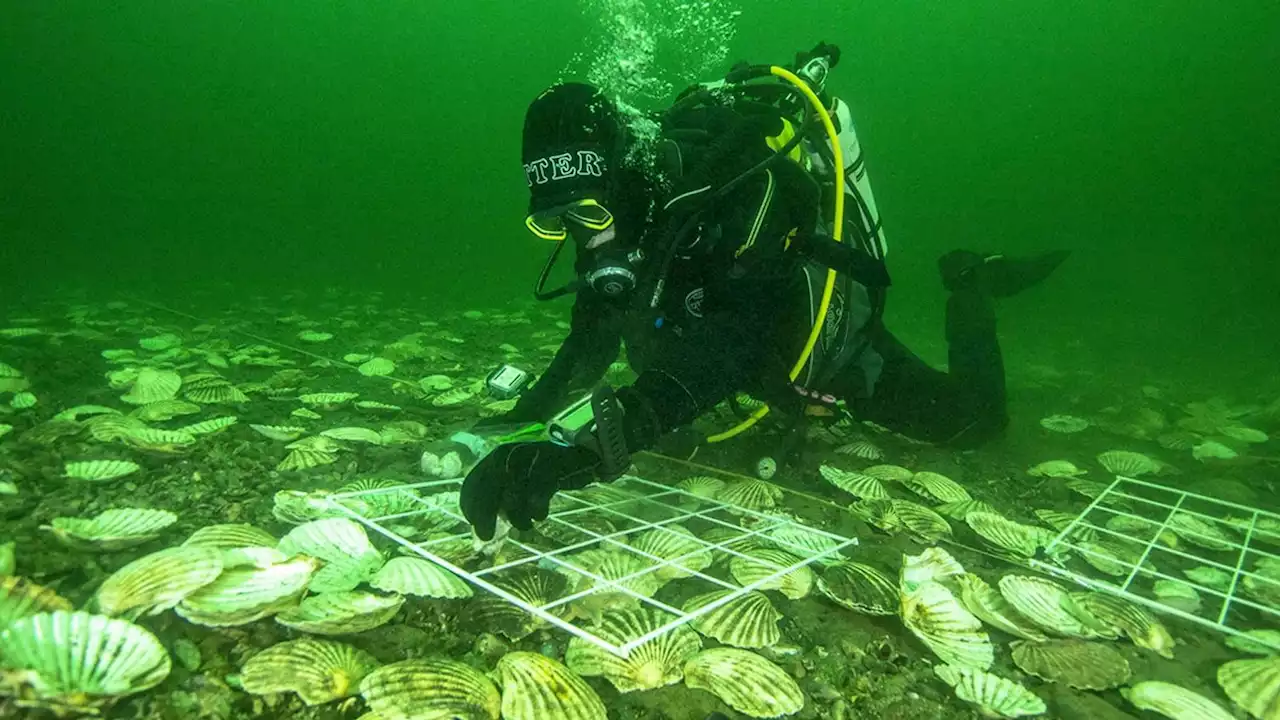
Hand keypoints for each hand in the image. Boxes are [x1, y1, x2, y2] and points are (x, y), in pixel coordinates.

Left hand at [460, 441, 599, 540]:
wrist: (580, 457)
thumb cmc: (543, 475)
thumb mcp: (517, 480)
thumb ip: (500, 497)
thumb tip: (481, 530)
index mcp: (497, 457)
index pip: (473, 482)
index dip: (470, 505)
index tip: (473, 523)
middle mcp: (509, 455)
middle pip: (488, 490)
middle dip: (485, 516)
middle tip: (486, 536)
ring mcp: (529, 459)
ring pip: (513, 497)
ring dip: (518, 518)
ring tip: (526, 524)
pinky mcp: (551, 466)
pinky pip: (537, 496)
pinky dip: (537, 511)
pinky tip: (540, 514)